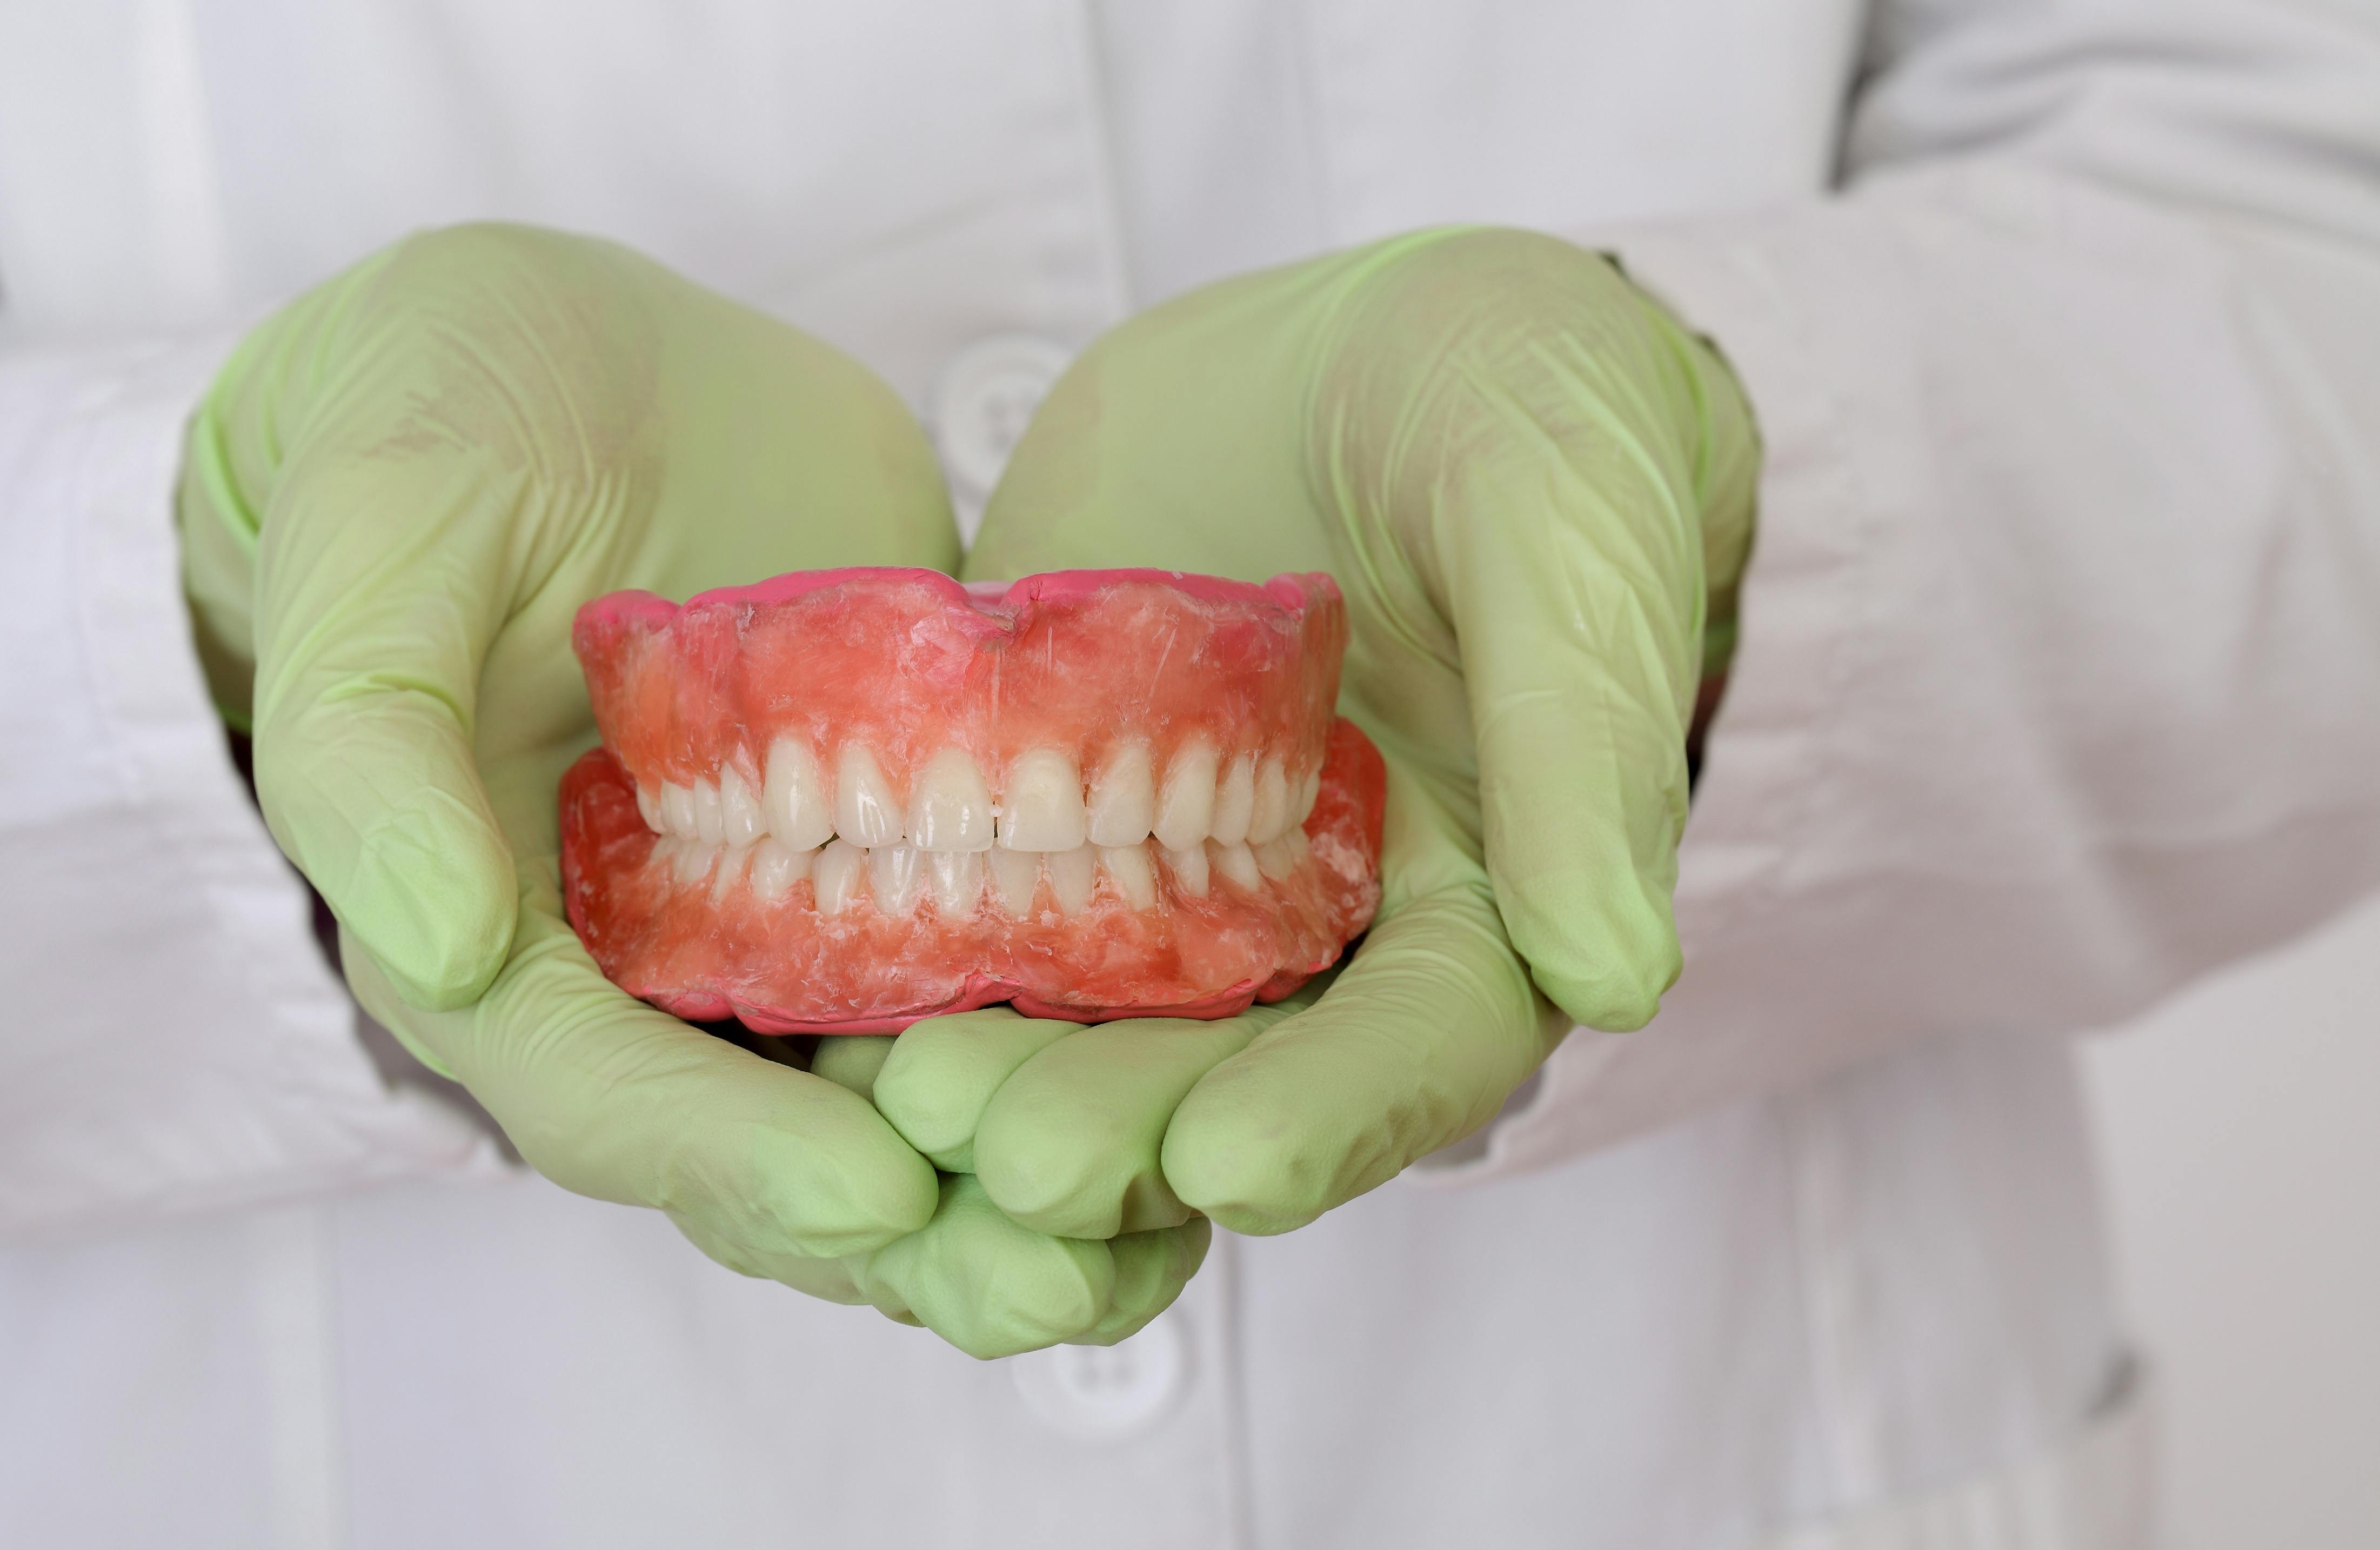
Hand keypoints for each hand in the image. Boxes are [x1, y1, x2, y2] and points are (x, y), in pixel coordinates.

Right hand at [177, 223, 1207, 1357]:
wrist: (571, 356)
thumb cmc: (436, 426)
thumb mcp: (378, 535)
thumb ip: (371, 743)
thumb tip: (429, 946)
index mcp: (493, 938)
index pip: (605, 1094)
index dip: (733, 1157)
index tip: (876, 1197)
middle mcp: (642, 973)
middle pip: (771, 1153)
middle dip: (916, 1237)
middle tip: (1063, 1283)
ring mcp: (782, 924)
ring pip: (896, 1106)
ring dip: (1020, 1188)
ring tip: (1164, 1246)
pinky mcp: (900, 856)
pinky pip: (988, 984)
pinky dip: (1081, 1051)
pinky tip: (1208, 1085)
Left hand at [914, 228, 1758, 1237]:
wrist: (1363, 338)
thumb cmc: (1517, 402)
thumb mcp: (1564, 521)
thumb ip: (1584, 736)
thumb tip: (1617, 976)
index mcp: (1481, 894)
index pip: (1419, 1042)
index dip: (1333, 1113)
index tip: (1228, 1164)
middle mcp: (1313, 920)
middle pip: (1230, 1066)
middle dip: (1125, 1126)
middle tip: (1008, 1165)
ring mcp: (1163, 866)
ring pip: (1087, 1013)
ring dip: (1004, 1071)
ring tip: (904, 1104)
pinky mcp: (1039, 795)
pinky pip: (968, 891)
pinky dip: (902, 949)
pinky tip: (816, 992)